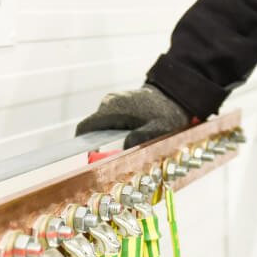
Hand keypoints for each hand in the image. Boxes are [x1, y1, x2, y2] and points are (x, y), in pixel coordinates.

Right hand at [75, 85, 191, 148]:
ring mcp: (112, 103)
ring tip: (128, 148)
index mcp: (113, 109)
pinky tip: (131, 138)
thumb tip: (122, 150)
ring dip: (110, 141)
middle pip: (93, 131)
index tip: (91, 161)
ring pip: (102, 128)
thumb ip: (140, 139)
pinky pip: (109, 123)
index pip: (85, 129)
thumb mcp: (158, 130)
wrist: (174, 95)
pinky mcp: (117, 106)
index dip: (83, 147)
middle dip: (101, 147)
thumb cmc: (167, 113)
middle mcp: (108, 104)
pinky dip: (115, 134)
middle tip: (117, 159)